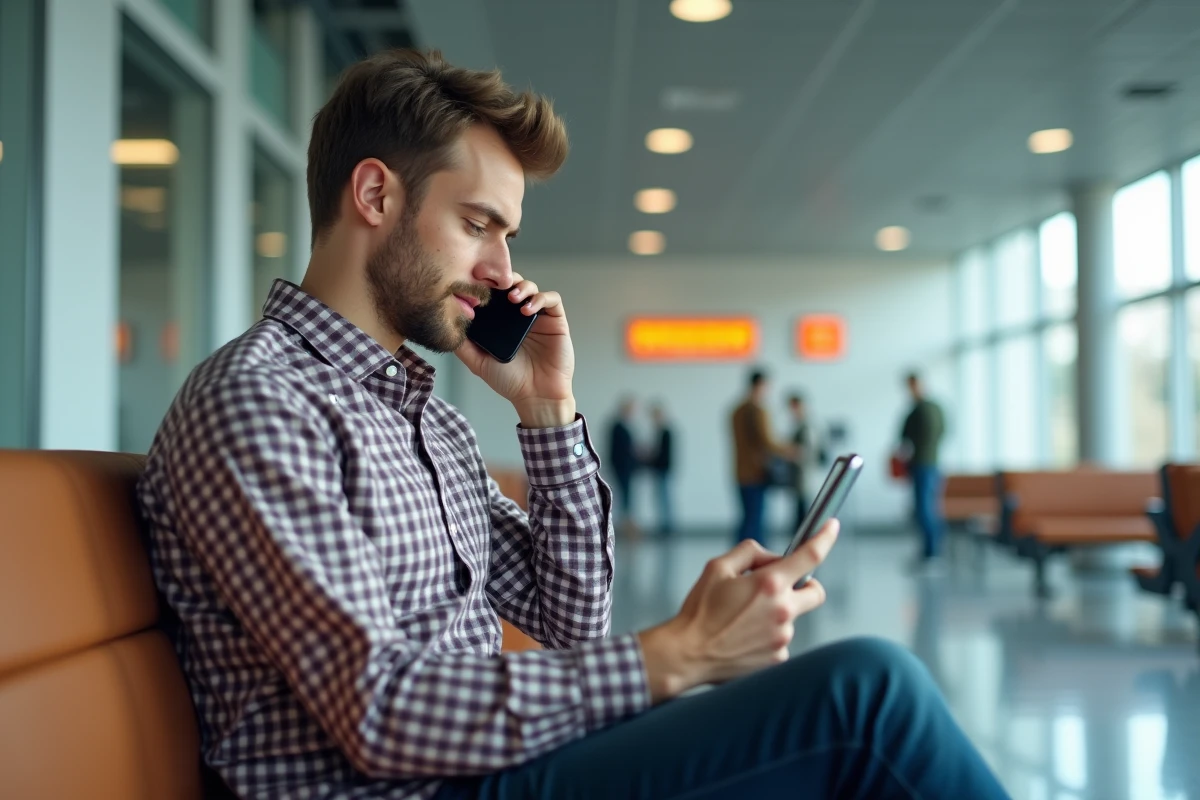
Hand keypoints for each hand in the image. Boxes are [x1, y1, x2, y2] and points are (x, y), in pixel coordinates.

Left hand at [455, 272, 575, 427]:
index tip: (474, 281)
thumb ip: (463, 345)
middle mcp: (518, 315)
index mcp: (501, 321)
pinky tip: (527, 310)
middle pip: (511, 283)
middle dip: (502, 279)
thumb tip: (446, 324)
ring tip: (511, 298)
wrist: (537, 396)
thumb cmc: (509, 381)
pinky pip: (552, 299)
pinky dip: (540, 298)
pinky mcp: (556, 320)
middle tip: (493, 283)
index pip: (492, 293)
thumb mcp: (478, 362)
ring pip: (531, 287)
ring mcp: (538, 317)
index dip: (485, 283)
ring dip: (521, 286)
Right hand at [637, 520, 838, 702]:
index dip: (825, 538)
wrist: (688, 654)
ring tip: (742, 619)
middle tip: (784, 585)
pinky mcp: (777, 658)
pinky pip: (781, 640)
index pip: (810, 556)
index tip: (831, 527)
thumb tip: (772, 558)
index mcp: (769, 584)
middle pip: (815, 592)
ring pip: (792, 617)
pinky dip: (768, 635)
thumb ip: (750, 553)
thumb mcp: (718, 567)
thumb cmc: (700, 611)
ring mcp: (782, 638)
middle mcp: (782, 611)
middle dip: (806, 585)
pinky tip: (743, 637)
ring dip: (776, 613)